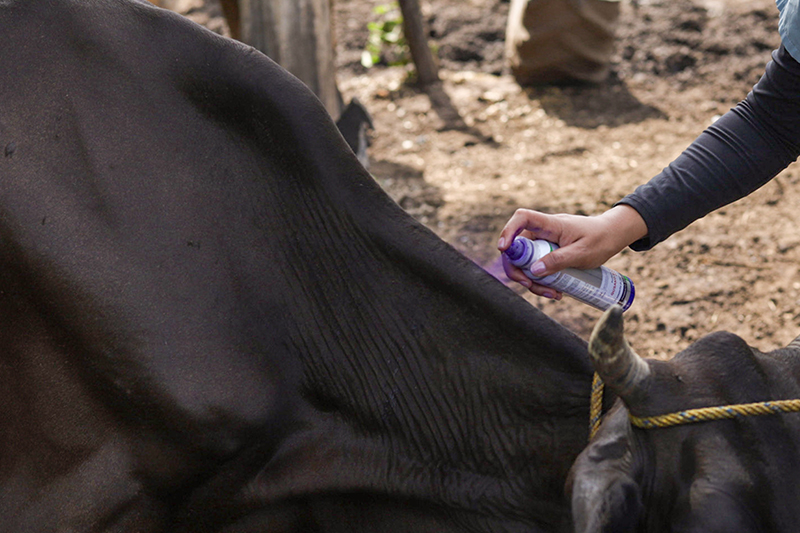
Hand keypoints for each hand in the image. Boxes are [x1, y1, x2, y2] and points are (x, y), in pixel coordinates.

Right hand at [497, 205, 647, 297]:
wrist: (613, 235)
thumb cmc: (601, 239)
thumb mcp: (582, 253)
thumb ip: (559, 260)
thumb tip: (535, 271)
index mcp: (551, 224)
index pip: (522, 218)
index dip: (508, 231)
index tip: (503, 250)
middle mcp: (543, 232)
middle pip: (517, 247)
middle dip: (517, 269)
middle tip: (528, 285)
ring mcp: (545, 242)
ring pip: (526, 261)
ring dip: (532, 280)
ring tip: (552, 294)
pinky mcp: (548, 253)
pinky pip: (536, 266)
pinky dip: (541, 280)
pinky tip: (555, 291)